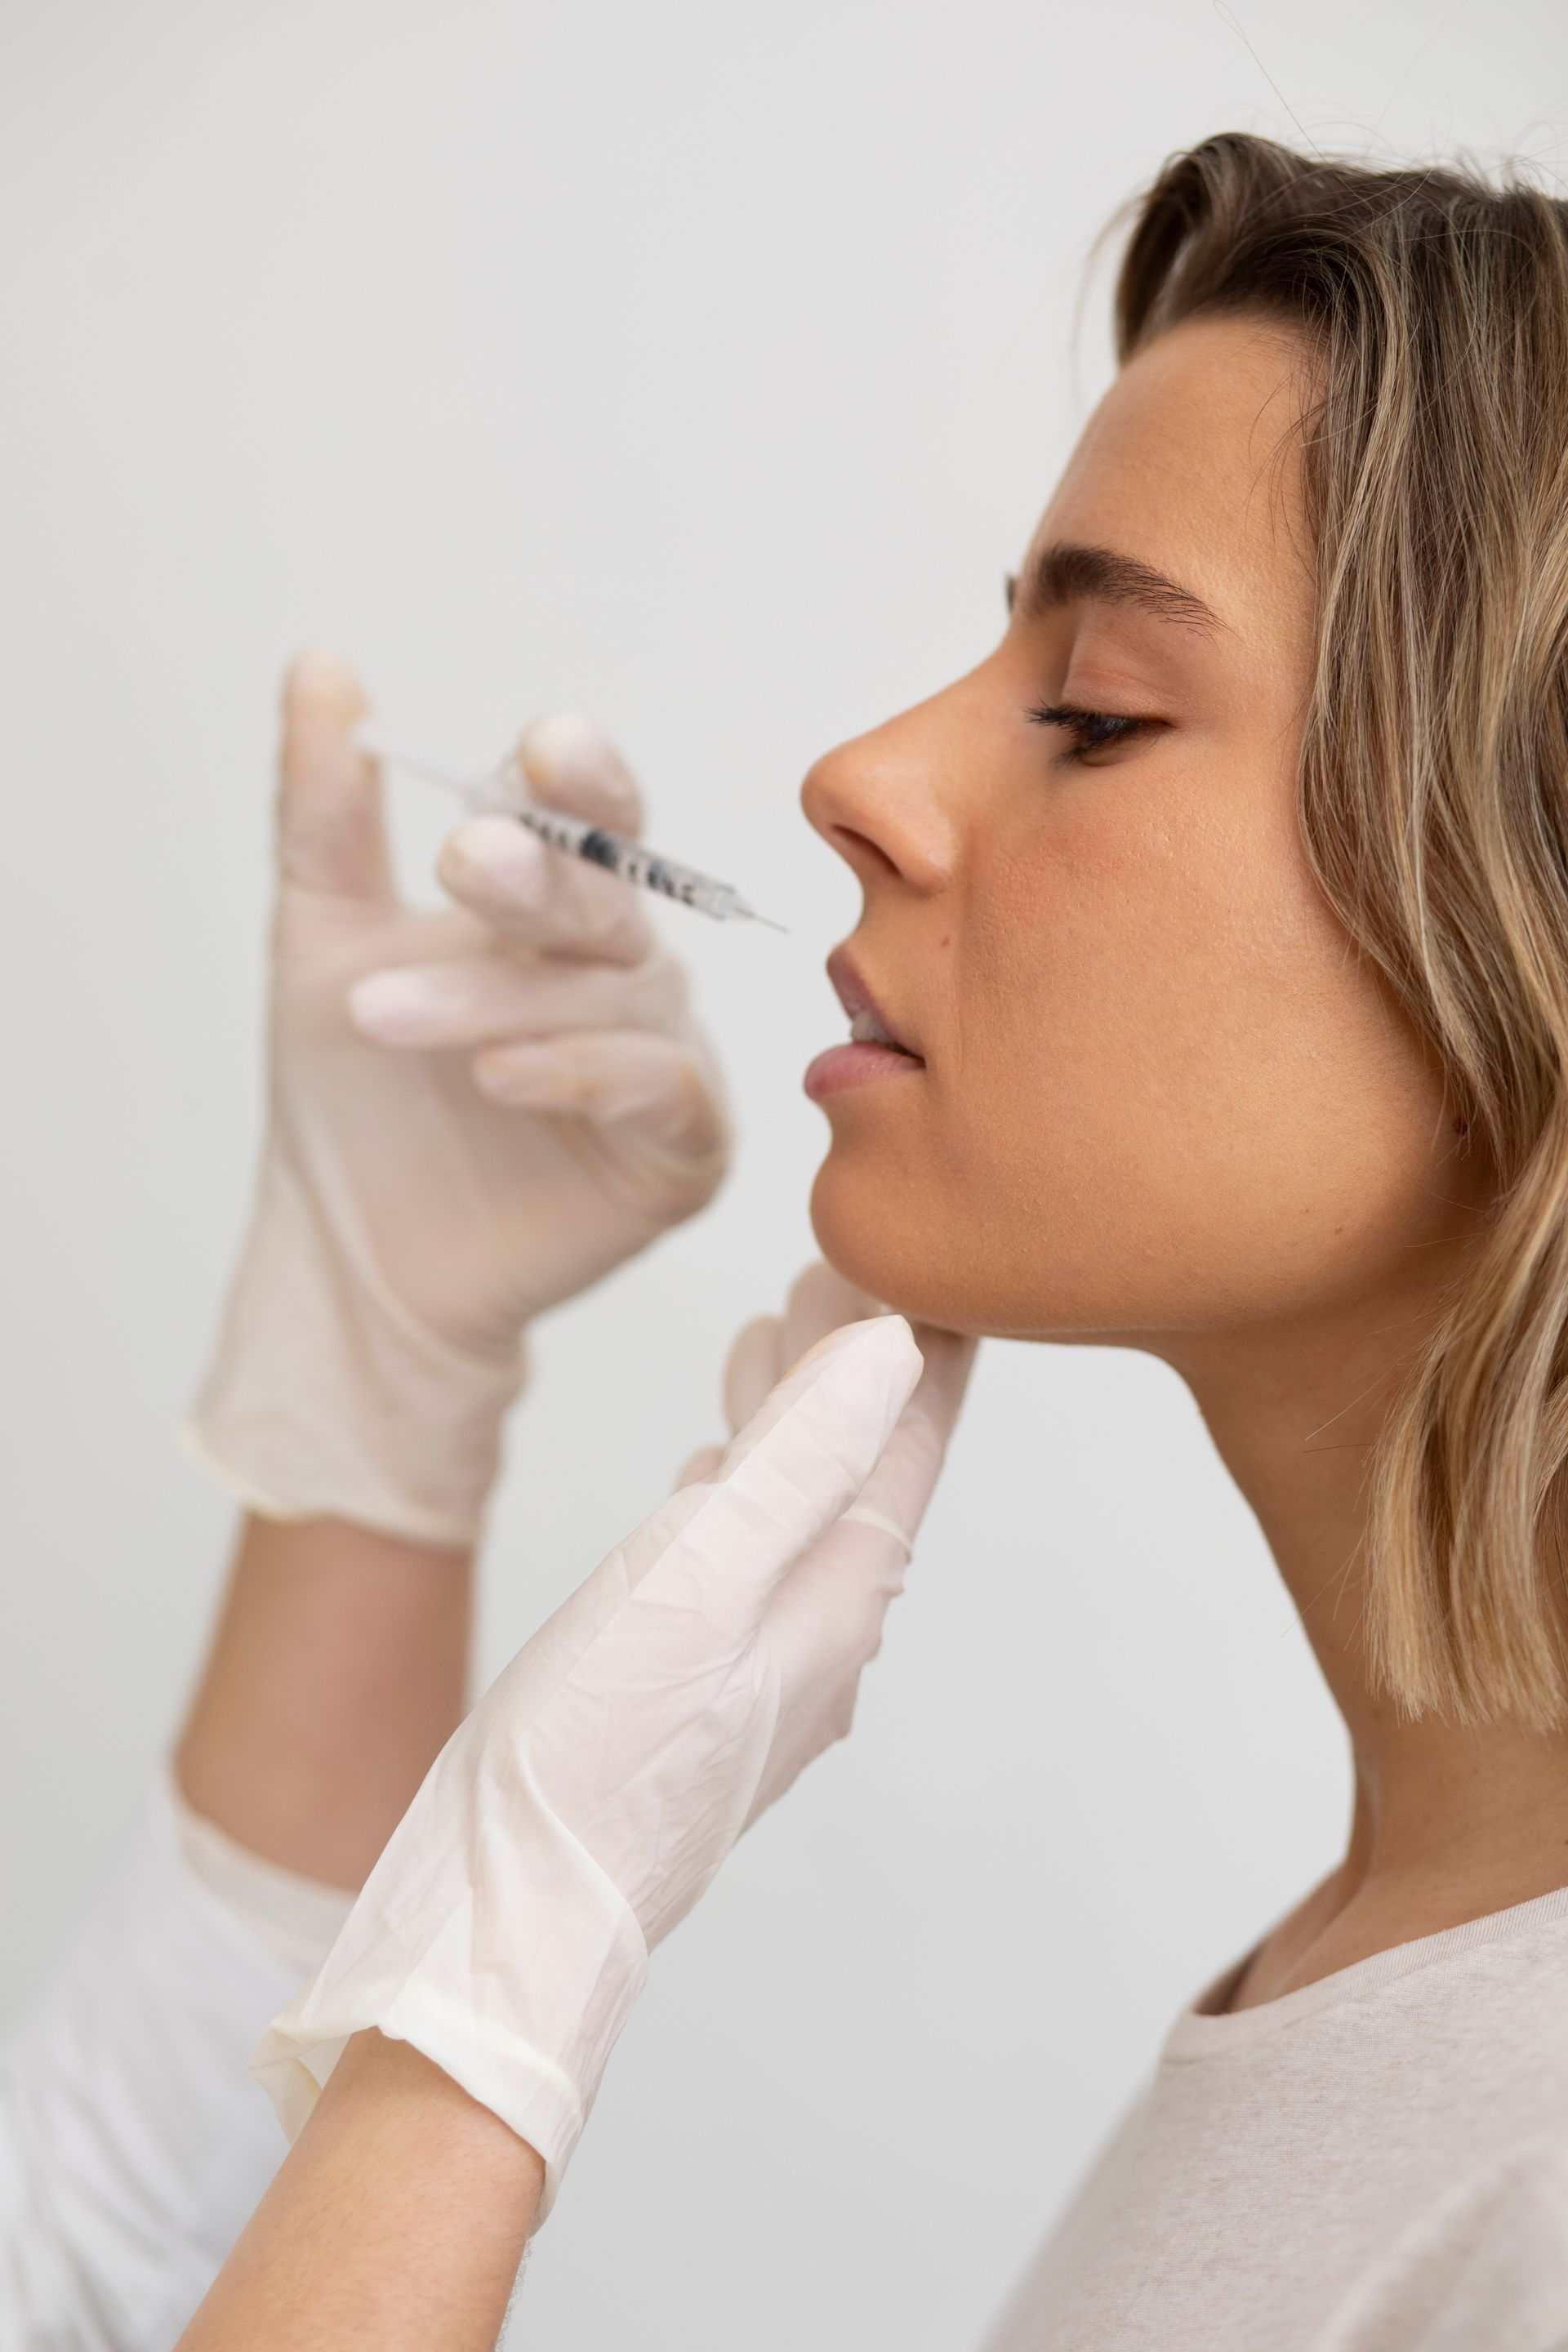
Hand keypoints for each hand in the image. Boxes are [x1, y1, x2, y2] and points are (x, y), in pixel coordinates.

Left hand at [184, 649, 727, 1544]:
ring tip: (379, 1016)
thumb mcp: (321, 939)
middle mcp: (628, 971)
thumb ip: (330, 813)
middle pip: (608, 899)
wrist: (356, 1255)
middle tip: (463, 860)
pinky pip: (656, 1091)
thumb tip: (320, 663)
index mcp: (561, 906)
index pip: (593, 817)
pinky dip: (578, 1075)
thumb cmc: (354, 1099)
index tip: (542, 745)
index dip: (578, 779)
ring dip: (497, 997)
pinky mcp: (684, 1151)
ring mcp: (666, 1058)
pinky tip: (497, 1075)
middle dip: (538, 876)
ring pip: (613, 997)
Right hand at [253, 1281, 973, 2225]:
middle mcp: (824, 1637)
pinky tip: (714, 1461)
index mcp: (839, 1601)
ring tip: (779, 1331)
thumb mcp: (697, 1574)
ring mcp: (767, 1671)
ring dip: (799, 1419)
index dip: (919, 1343)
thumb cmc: (594, 1749)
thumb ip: (799, 1458)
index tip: (918, 1252)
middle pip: (864, 1470)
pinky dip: (742, 1484)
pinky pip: (749, 1556)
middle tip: (842, 1262)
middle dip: (859, 1366)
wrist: (513, 1908)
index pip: (908, 1443)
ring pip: (803, 1510)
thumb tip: (894, 1351)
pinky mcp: (706, 1692)